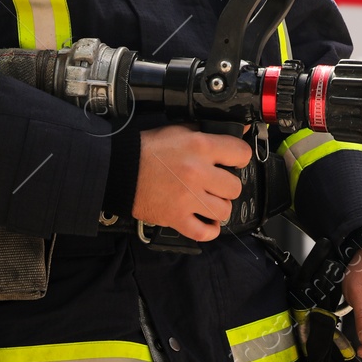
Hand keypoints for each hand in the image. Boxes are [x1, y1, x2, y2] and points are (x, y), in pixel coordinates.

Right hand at [133, 124, 250, 241]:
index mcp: (200, 147)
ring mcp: (188, 198)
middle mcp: (197, 172)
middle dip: (227, 186)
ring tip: (209, 201)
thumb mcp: (179, 130)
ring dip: (218, 207)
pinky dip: (208, 230)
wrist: (120, 168)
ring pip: (223, 211)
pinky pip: (204, 232)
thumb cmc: (148, 149)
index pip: (241, 154)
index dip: (240, 158)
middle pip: (235, 187)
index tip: (234, 162)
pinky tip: (206, 222)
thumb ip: (207, 131)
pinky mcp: (176, 217)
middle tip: (217, 184)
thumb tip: (238, 129)